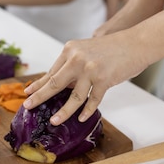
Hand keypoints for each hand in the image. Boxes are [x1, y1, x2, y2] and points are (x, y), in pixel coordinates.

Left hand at [23, 33, 145, 125]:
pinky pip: (92, 100)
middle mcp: (77, 58)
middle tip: (28, 106)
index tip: (28, 93)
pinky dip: (86, 111)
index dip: (38, 84)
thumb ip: (73, 66)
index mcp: (70, 50)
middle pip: (55, 83)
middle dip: (40, 96)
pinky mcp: (104, 79)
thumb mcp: (87, 51)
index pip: (51, 71)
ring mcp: (90, 70)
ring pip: (73, 97)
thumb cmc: (113, 48)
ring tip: (54, 121)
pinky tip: (81, 118)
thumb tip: (59, 85)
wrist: (136, 42)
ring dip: (63, 112)